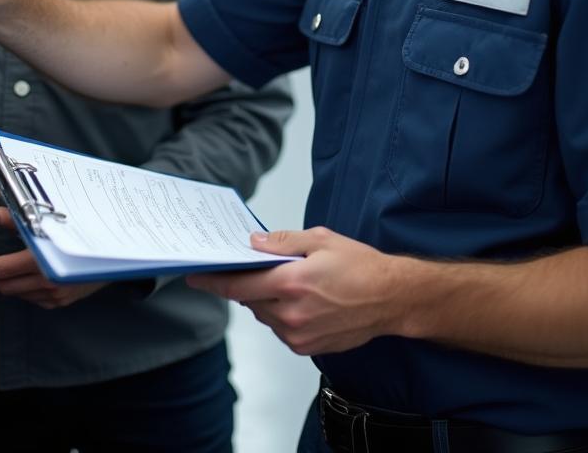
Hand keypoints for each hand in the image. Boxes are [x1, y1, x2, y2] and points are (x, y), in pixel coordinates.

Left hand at [0, 203, 106, 308]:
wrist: (122, 251)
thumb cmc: (88, 227)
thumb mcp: (53, 217)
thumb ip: (19, 216)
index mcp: (45, 261)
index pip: (1, 269)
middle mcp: (49, 282)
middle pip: (3, 286)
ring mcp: (55, 294)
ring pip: (15, 293)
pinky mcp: (60, 301)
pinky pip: (30, 297)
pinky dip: (16, 287)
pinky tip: (13, 277)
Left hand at [187, 227, 401, 355]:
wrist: (390, 299)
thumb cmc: (360, 266)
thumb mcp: (320, 240)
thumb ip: (283, 243)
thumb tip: (254, 244)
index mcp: (292, 284)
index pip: (239, 285)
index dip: (214, 280)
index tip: (196, 276)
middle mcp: (291, 314)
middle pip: (249, 300)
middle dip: (246, 283)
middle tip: (251, 267)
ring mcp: (298, 335)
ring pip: (264, 315)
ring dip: (265, 298)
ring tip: (286, 281)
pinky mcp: (306, 347)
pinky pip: (280, 328)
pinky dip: (280, 313)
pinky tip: (299, 299)